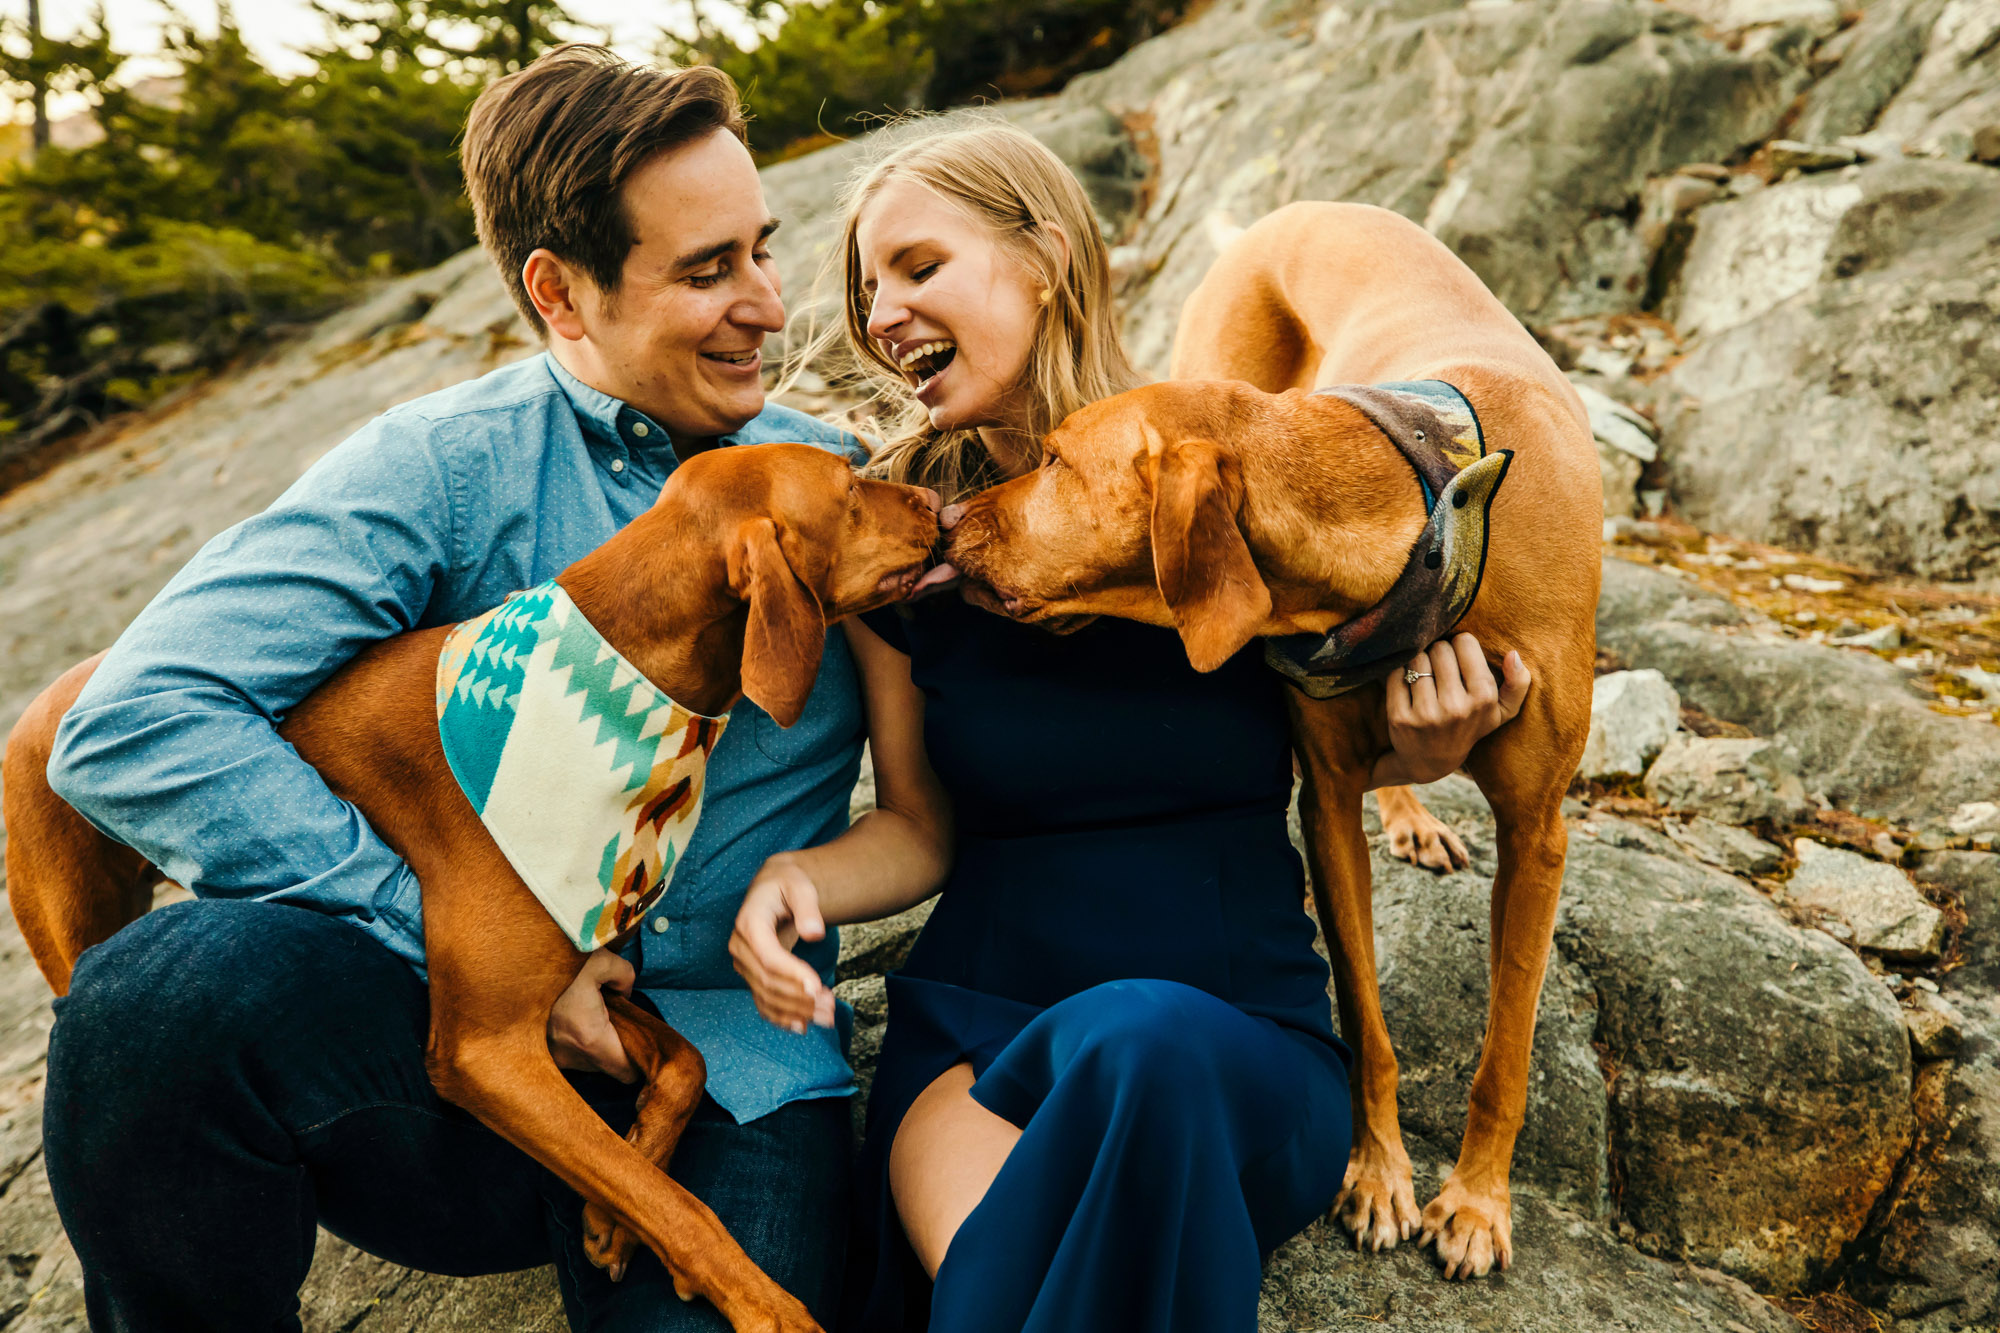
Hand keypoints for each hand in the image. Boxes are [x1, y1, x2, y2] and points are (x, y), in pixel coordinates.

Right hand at [548, 948, 638, 1082]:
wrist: (506, 963)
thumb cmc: (557, 959)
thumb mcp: (601, 959)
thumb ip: (625, 977)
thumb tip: (625, 993)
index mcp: (590, 1039)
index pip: (626, 1072)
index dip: (641, 1058)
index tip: (646, 1040)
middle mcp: (569, 1056)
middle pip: (608, 1066)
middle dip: (619, 1046)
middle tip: (620, 1016)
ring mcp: (552, 1056)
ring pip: (588, 1061)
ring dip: (597, 1042)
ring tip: (594, 1012)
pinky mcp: (539, 1050)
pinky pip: (570, 1053)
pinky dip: (578, 1039)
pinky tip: (576, 1015)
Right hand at [730, 853, 836, 1033]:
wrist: (774, 889)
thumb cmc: (787, 884)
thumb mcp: (800, 885)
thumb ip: (807, 906)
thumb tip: (814, 932)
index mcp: (749, 923)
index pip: (769, 957)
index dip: (792, 975)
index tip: (817, 987)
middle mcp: (741, 947)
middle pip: (768, 982)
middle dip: (800, 998)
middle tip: (831, 1008)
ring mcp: (745, 964)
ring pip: (767, 996)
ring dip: (796, 1011)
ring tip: (827, 1017)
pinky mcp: (752, 976)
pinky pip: (763, 1002)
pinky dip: (781, 1017)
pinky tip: (803, 1026)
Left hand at [1372, 634, 1529, 787]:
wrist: (1431, 762)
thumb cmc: (1470, 726)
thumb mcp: (1501, 712)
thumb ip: (1517, 683)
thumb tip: (1513, 654)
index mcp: (1483, 699)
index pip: (1464, 642)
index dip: (1460, 646)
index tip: (1460, 660)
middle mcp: (1455, 708)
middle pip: (1440, 648)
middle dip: (1439, 653)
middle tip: (1440, 668)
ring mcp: (1426, 714)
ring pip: (1417, 658)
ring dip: (1419, 661)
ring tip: (1425, 676)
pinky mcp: (1400, 718)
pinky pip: (1396, 674)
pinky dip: (1400, 673)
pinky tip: (1408, 685)